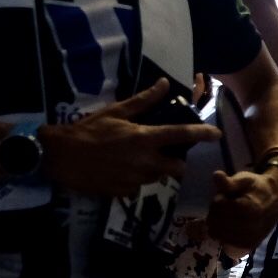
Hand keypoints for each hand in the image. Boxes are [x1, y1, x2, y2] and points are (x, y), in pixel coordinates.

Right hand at [38, 78, 219, 196]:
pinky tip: (120, 170)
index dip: (203, 134)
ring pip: (157, 177)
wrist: (60, 158)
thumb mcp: (116, 112)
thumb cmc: (88, 130)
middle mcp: (146, 162)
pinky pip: (139, 187)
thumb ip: (144, 101)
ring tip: (134, 159)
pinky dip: (135, 179)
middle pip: (177, 167)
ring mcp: (136, 180)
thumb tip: (164, 84)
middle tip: (165, 153)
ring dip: (154, 169)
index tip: (217, 135)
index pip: (183, 135)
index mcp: (145, 138)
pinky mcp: (125, 193)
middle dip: (176, 162)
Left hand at [206, 167, 277, 248]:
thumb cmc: (256, 188)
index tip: (221, 197)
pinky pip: (227, 243)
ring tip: (224, 216)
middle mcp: (251, 225)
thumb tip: (216, 175)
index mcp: (249, 207)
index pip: (220, 208)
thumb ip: (229, 181)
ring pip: (220, 234)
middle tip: (221, 207)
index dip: (217, 202)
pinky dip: (222, 236)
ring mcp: (251, 237)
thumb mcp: (244, 180)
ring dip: (216, 225)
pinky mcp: (250, 244)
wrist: (275, 200)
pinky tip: (225, 227)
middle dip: (214, 214)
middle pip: (218, 222)